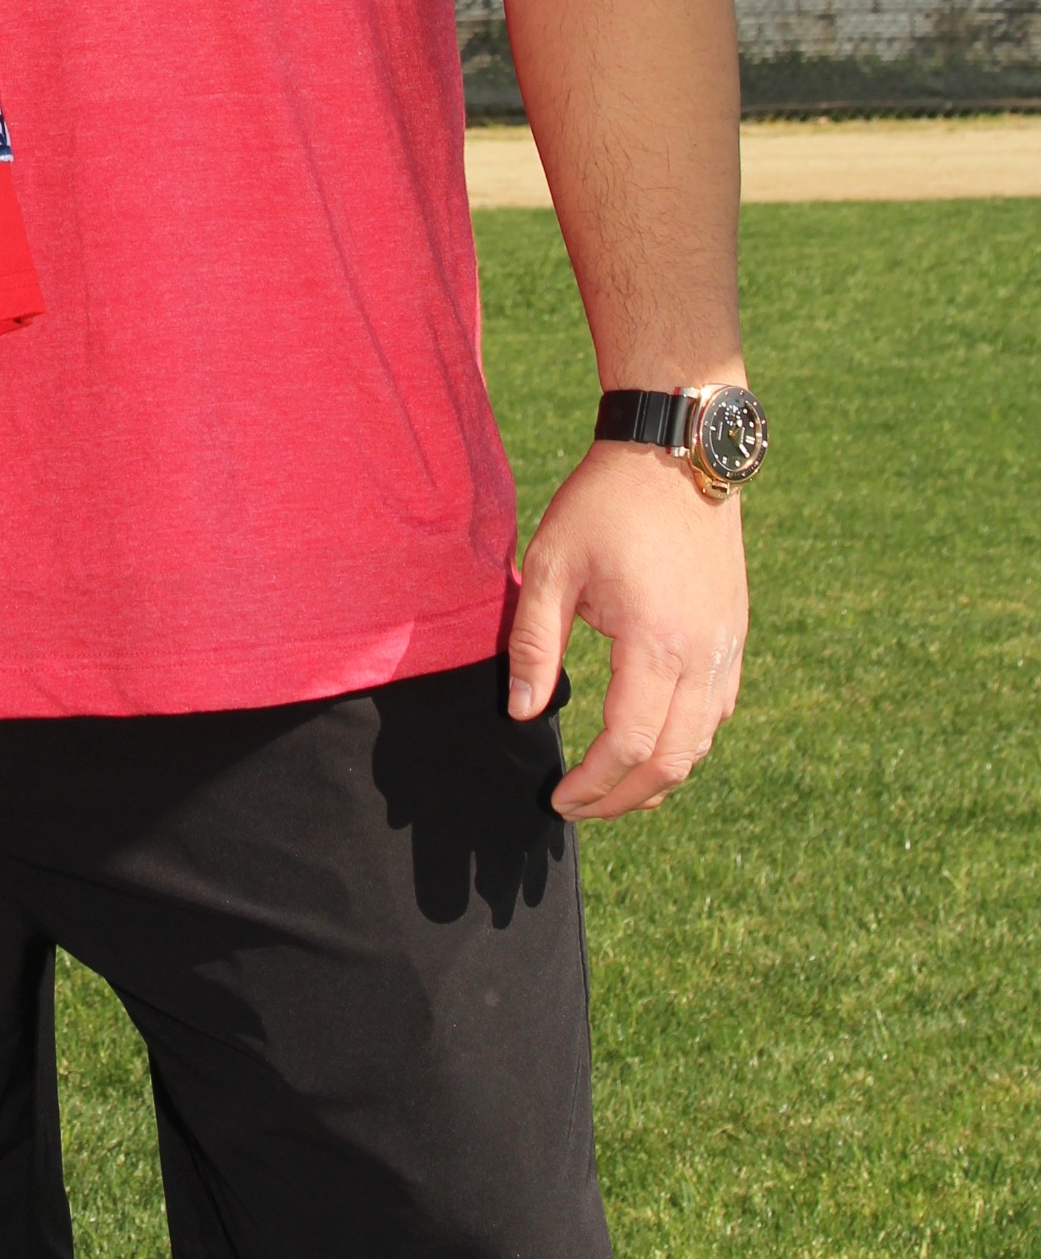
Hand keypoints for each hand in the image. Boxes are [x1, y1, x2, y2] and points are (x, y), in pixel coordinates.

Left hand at [508, 438, 748, 820]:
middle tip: (581, 808)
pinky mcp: (734, 634)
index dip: (594, 785)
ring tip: (612, 786)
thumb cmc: (607, 503)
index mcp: (656, 644)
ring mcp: (727, 647)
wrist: (675, 451)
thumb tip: (524, 711)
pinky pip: (719, 712)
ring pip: (704, 744)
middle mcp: (703, 656)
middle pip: (675, 763)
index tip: (559, 799)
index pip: (630, 746)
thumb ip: (536, 643)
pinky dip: (688, 742)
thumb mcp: (553, 564)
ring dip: (660, 777)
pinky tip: (653, 741)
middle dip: (626, 798)